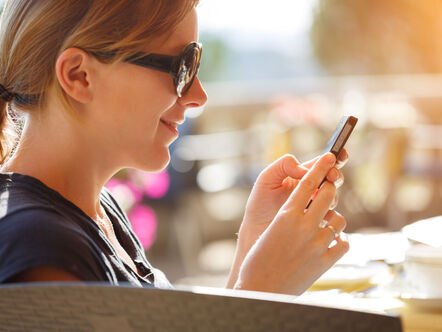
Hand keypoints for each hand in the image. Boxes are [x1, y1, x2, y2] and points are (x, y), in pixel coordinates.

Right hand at [234, 153, 348, 294]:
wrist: (260, 290)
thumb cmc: (257, 260)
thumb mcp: (271, 231)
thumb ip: (290, 218)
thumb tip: (305, 207)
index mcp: (286, 215)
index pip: (308, 183)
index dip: (320, 166)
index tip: (330, 156)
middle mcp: (304, 226)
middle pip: (328, 195)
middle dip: (330, 189)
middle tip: (327, 191)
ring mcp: (318, 244)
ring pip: (339, 219)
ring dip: (334, 219)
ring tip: (324, 225)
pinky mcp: (326, 262)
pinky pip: (344, 242)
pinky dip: (339, 240)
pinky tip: (330, 242)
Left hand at [239, 149, 347, 238]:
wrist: (255, 230)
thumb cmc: (259, 203)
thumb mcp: (266, 178)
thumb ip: (284, 165)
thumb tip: (305, 170)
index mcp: (302, 175)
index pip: (322, 163)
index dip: (334, 157)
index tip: (339, 154)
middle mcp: (312, 190)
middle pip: (333, 178)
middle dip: (335, 174)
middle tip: (331, 176)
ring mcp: (316, 207)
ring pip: (333, 197)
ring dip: (331, 194)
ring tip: (317, 196)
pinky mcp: (318, 224)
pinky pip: (331, 218)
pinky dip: (329, 214)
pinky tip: (319, 214)